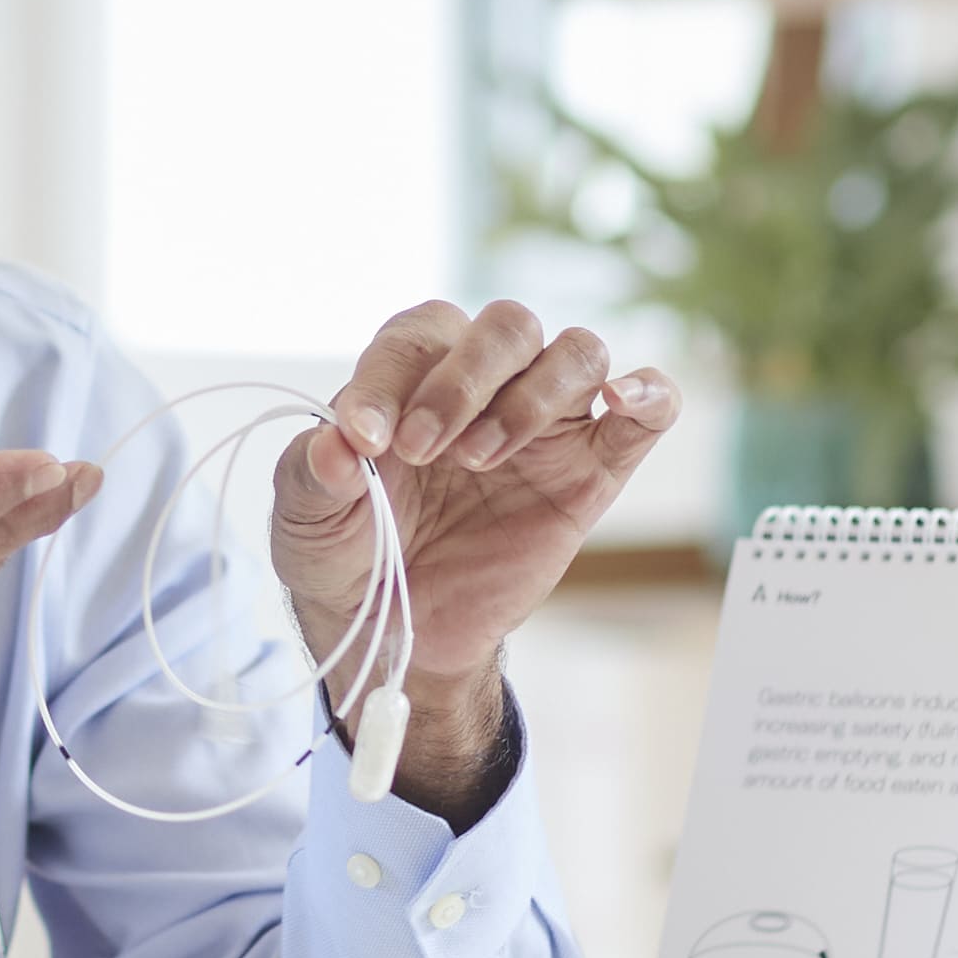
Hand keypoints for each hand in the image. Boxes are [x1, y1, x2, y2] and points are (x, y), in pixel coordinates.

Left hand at [273, 302, 676, 810]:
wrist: (400, 631)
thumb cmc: (351, 555)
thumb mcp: (308, 521)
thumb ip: (313, 474)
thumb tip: (337, 444)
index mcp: (413, 372)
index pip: (415, 339)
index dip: (387, 380)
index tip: (363, 440)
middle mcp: (487, 381)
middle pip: (507, 326)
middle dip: (462, 381)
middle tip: (422, 449)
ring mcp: (546, 423)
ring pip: (577, 353)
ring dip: (532, 397)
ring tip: (480, 461)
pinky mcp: (592, 471)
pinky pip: (648, 413)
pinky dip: (648, 393)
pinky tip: (619, 401)